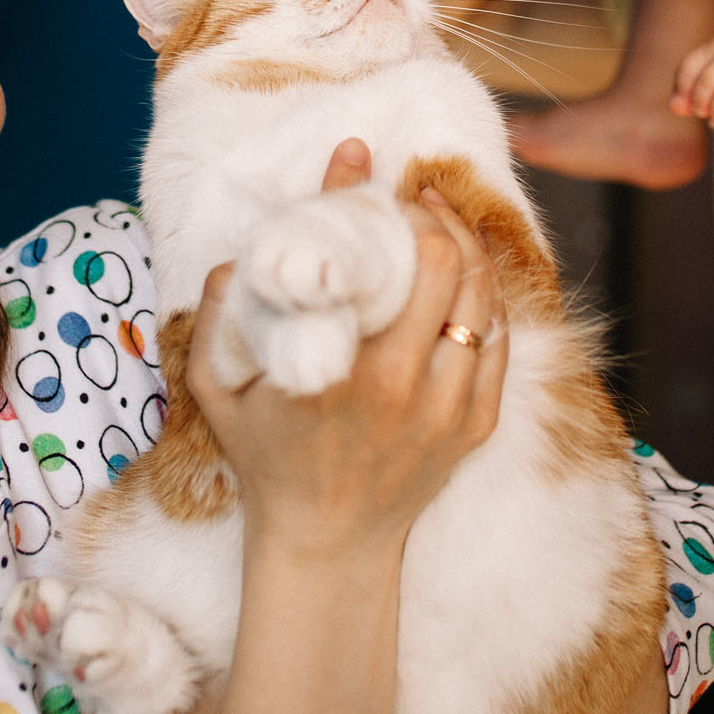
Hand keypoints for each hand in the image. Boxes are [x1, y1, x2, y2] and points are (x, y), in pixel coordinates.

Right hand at [188, 139, 507, 554]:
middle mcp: (409, 387)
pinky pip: (496, 341)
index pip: (389, 258)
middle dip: (433, 218)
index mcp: (350, 371)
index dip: (381, 201)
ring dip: (465, 249)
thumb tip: (236, 256)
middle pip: (450, 265)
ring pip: (482, 299)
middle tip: (409, 201)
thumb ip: (216, 318)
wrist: (327, 544)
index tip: (366, 168)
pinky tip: (461, 279)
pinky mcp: (474, 425)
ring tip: (439, 224)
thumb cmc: (267, 460)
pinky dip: (483, 300)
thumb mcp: (218, 390)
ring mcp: (450, 408)